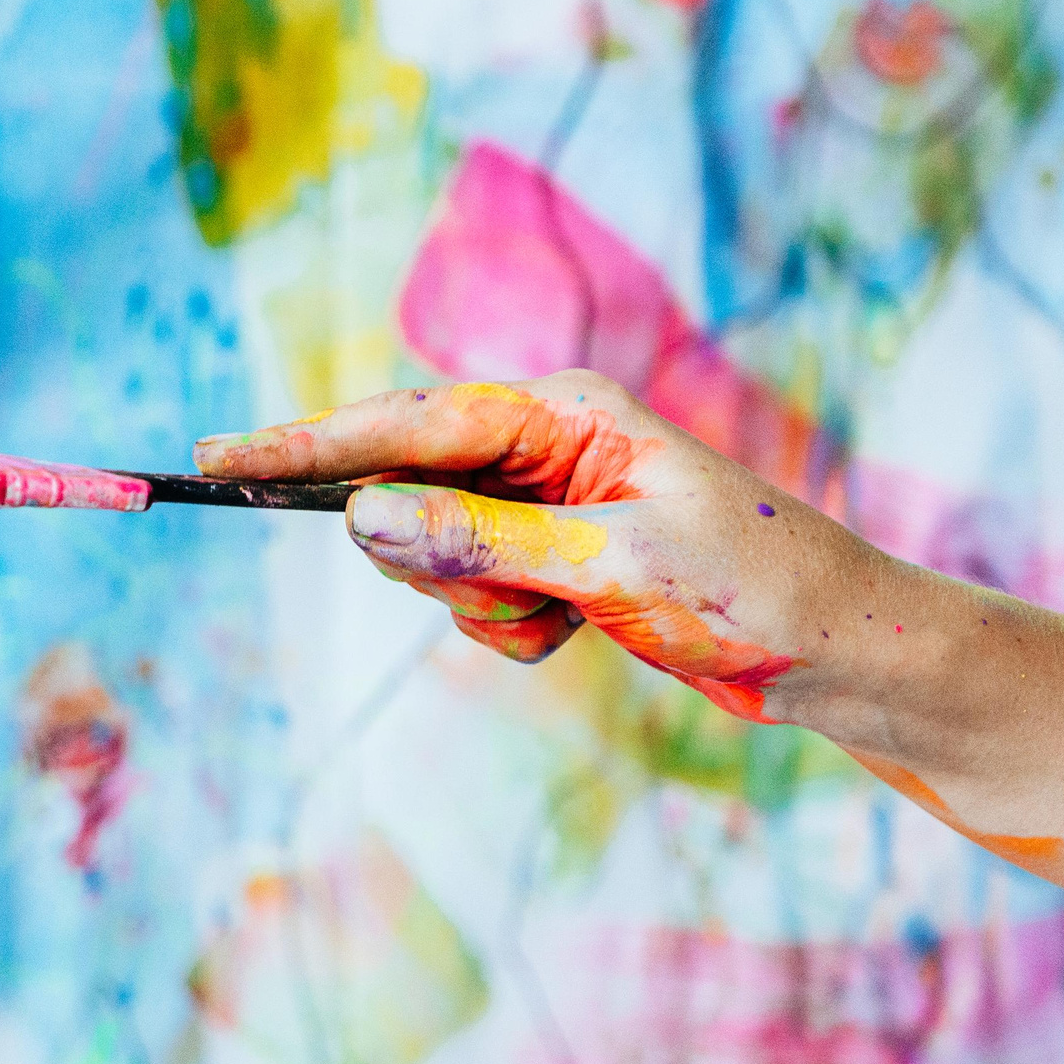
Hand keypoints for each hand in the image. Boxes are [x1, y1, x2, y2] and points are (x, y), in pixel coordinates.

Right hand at [194, 375, 880, 723]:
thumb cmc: (753, 586)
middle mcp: (544, 443)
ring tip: (569, 619)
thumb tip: (362, 520)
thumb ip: (480, 542)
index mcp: (562, 411)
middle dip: (439, 559)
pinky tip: (577, 634)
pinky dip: (509, 628)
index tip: (222, 458)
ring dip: (485, 604)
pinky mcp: (553, 558)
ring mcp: (545, 502)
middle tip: (518, 598)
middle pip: (410, 491)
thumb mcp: (611, 566)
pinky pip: (476, 596)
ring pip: (437, 556)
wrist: (841, 652)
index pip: (406, 425)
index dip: (308, 445)